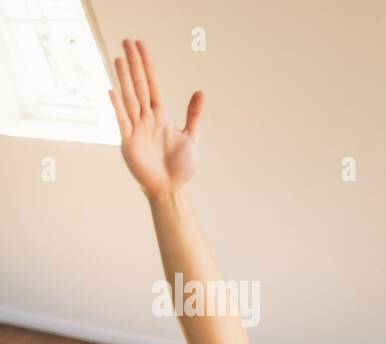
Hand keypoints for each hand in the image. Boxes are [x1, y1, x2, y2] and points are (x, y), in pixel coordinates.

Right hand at [108, 39, 203, 200]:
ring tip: (120, 58)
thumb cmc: (180, 166)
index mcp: (160, 116)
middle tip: (126, 41)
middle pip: (138, 86)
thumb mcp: (191, 136)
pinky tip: (113, 90)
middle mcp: (146, 118)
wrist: (171, 188)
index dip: (147, 66)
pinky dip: (118, 106)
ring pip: (130, 98)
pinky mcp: (129, 142)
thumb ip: (193, 115)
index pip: (152, 85)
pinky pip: (122, 121)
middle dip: (134, 64)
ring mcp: (136, 128)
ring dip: (124, 79)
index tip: (141, 46)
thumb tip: (200, 92)